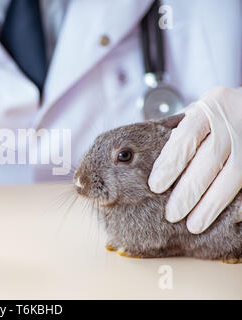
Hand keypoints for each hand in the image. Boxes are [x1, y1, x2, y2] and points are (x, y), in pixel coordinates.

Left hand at [149, 86, 241, 233]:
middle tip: (171, 214)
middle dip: (188, 191)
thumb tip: (149, 158)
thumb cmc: (220, 113)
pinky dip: (236, 203)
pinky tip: (222, 218)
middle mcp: (233, 120)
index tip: (155, 186)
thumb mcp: (199, 110)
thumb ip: (179, 130)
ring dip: (212, 204)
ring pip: (233, 175)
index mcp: (211, 105)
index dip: (170, 163)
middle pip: (209, 159)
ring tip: (193, 225)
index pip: (186, 136)